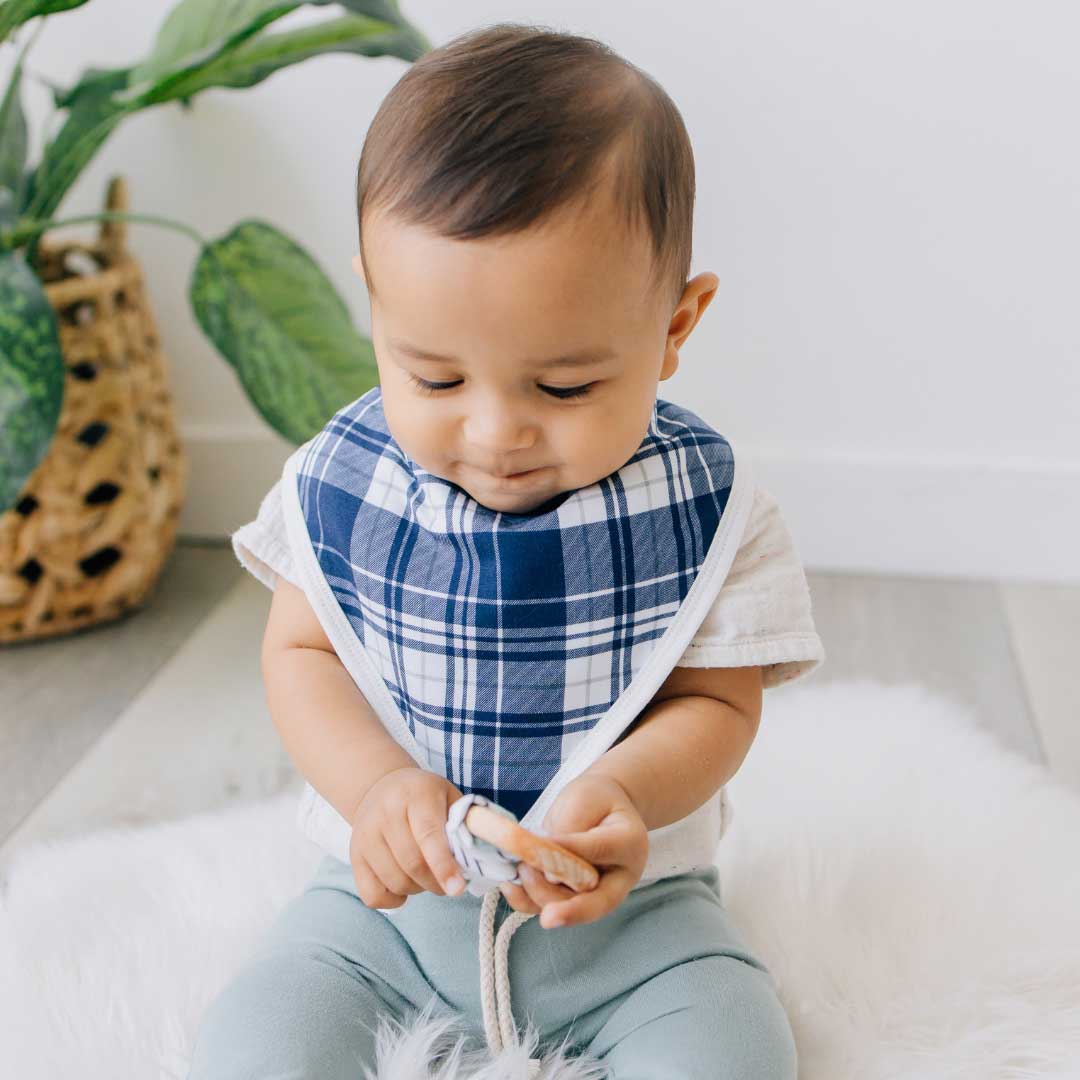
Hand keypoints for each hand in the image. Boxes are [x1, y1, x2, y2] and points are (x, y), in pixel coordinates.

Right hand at [349, 766, 466, 909]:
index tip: (457, 888)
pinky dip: (393, 900)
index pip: (428, 834)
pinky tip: (404, 886)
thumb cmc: (426, 797)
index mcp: (416, 795)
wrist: (382, 786)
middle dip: (437, 882)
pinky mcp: (354, 855)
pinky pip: (372, 894)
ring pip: (395, 881)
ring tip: (427, 876)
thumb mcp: (450, 797)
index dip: (443, 864)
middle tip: (450, 883)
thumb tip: (485, 862)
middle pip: (412, 864)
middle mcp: (386, 812)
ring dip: (418, 889)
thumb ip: (466, 825)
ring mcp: (366, 834)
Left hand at [499, 773, 647, 928]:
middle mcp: (617, 877)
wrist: (602, 810)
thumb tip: (544, 857)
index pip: (600, 850)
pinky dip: (526, 900)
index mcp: (629, 844)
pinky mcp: (572, 897)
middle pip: (596, 901)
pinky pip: (548, 906)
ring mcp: (595, 892)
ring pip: (567, 906)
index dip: (571, 849)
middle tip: (547, 915)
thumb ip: (570, 827)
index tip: (541, 845)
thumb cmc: (596, 800)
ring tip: (518, 868)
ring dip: (538, 894)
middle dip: (570, 911)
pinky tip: (510, 886)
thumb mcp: (585, 798)